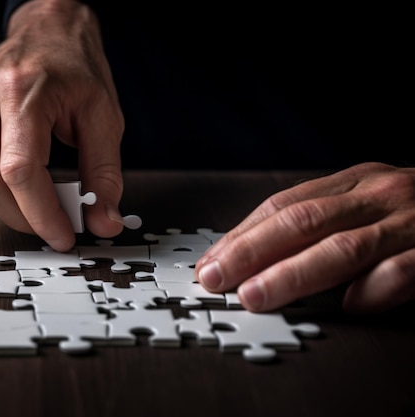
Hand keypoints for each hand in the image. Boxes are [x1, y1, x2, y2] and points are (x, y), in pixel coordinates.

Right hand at [0, 0, 124, 251]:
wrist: (45, 32)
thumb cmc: (74, 72)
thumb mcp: (104, 118)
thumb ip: (104, 175)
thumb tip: (103, 222)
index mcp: (21, 92)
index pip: (20, 172)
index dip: (42, 215)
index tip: (63, 236)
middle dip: (23, 218)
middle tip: (51, 222)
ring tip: (27, 202)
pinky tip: (2, 186)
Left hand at [195, 162, 414, 313]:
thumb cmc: (414, 209)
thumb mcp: (365, 201)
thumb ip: (322, 222)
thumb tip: (257, 258)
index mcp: (353, 183)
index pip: (282, 206)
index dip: (242, 235)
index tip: (210, 262)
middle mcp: (378, 195)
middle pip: (301, 222)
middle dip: (252, 252)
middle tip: (216, 279)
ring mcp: (411, 220)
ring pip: (342, 247)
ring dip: (294, 274)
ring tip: (256, 295)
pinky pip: (405, 269)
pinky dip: (376, 288)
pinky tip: (351, 307)